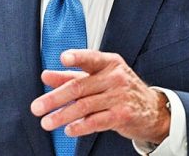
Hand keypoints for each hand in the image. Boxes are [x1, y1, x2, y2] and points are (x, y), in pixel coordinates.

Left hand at [30, 49, 169, 143]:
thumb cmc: (118, 89)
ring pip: (84, 106)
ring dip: (62, 116)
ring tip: (46, 123)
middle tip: (37, 107)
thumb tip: (45, 75)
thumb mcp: (97, 78)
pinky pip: (97, 121)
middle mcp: (115, 77)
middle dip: (54, 98)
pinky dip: (81, 126)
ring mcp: (120, 96)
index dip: (77, 57)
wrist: (152, 109)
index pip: (90, 58)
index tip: (63, 58)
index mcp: (107, 63)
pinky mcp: (123, 115)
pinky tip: (69, 130)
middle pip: (79, 87)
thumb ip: (69, 76)